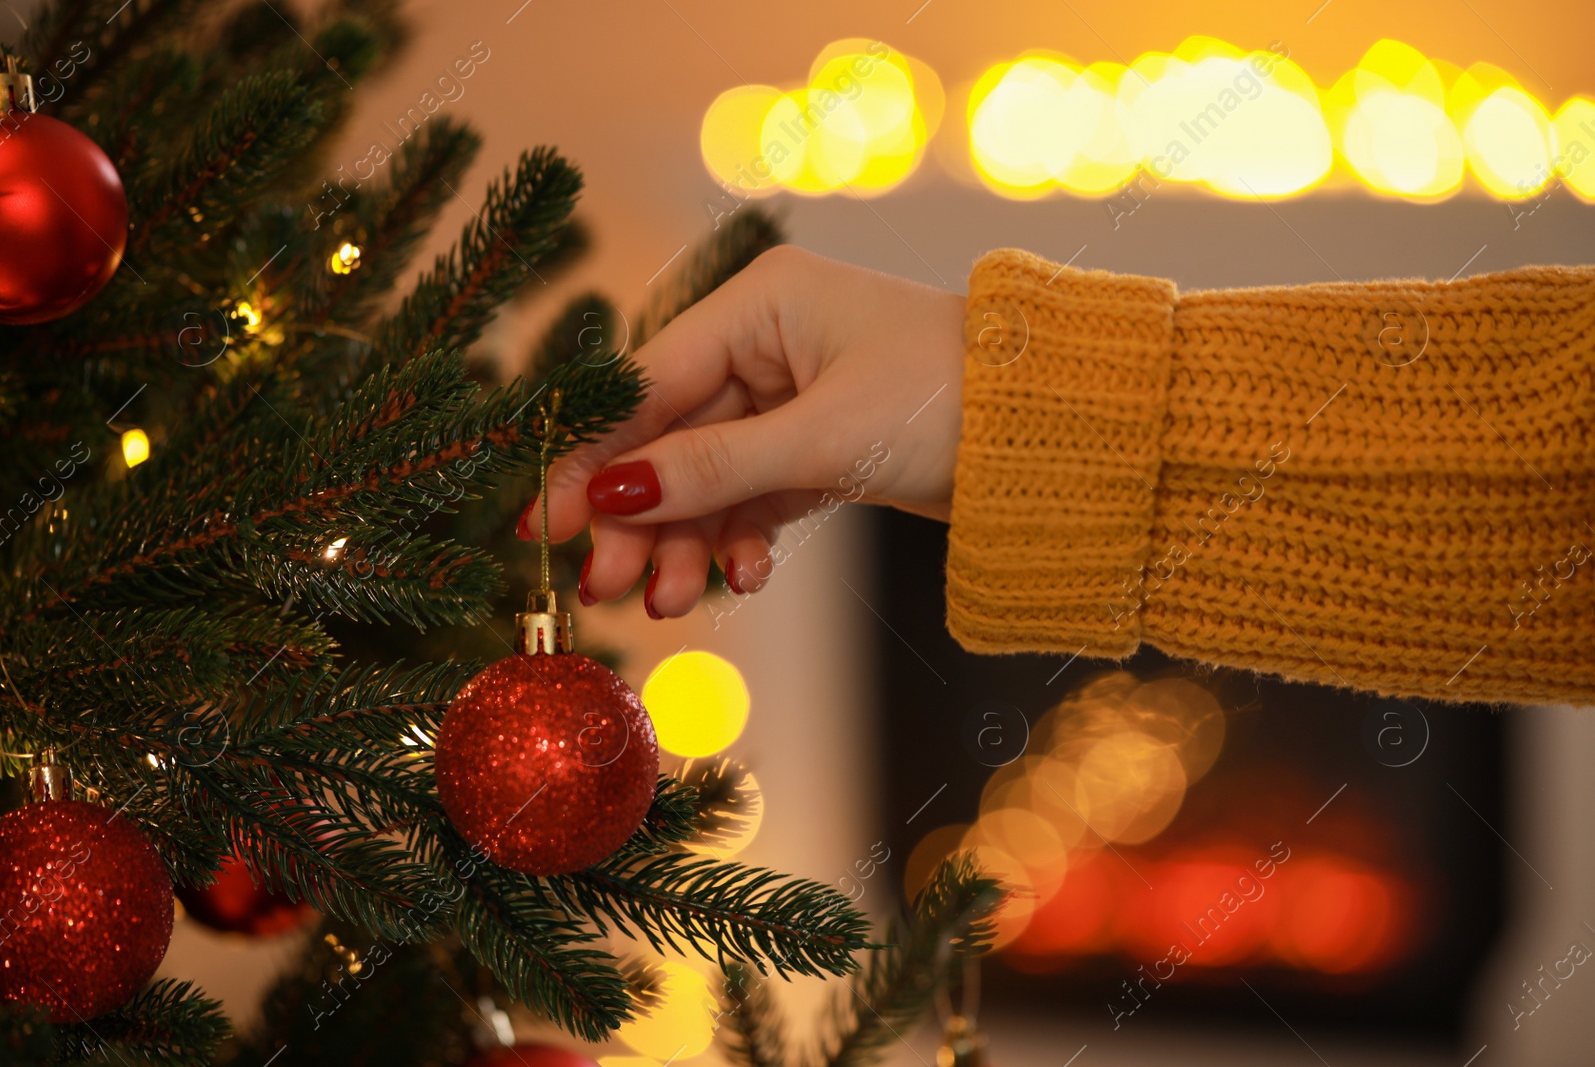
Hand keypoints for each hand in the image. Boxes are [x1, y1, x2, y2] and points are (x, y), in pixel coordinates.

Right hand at [521, 245, 965, 617]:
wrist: (1057, 436)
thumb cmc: (948, 401)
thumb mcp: (822, 438)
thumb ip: (714, 468)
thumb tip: (612, 494)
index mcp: (760, 306)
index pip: (648, 385)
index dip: (596, 457)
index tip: (545, 519)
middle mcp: (769, 346)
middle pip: (672, 438)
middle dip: (642, 517)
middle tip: (607, 587)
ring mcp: (794, 399)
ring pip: (711, 477)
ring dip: (689, 540)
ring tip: (673, 603)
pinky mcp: (820, 449)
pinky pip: (756, 496)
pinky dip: (742, 538)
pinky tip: (742, 577)